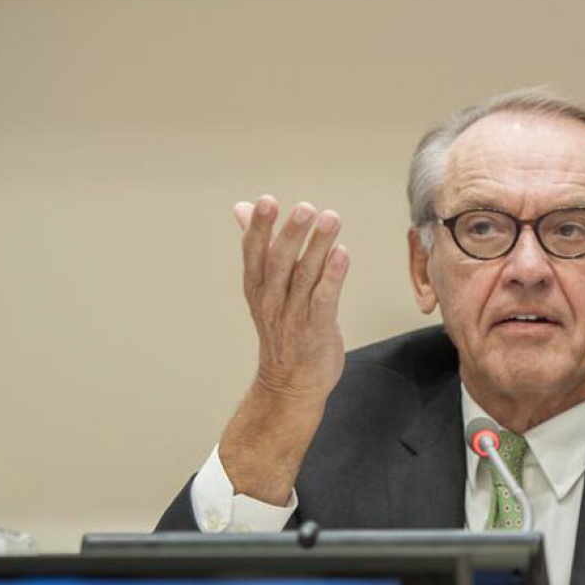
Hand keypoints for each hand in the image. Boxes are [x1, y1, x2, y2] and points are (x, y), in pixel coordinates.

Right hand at [236, 196, 349, 403]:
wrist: (290, 383)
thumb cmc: (281, 329)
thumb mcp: (263, 287)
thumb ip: (258, 246)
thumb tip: (241, 208)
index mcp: (257, 287)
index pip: (253, 253)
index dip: (259, 227)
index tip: (265, 201)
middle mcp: (273, 299)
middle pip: (280, 262)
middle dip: (291, 233)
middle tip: (305, 207)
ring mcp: (294, 315)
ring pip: (305, 276)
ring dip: (318, 246)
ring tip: (330, 219)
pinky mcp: (317, 329)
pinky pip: (324, 299)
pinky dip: (333, 276)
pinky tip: (342, 254)